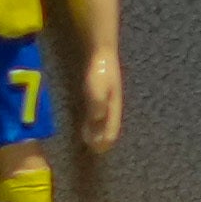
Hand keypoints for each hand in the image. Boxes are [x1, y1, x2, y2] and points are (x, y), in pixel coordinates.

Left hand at [77, 34, 124, 151]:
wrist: (101, 50)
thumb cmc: (100, 70)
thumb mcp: (98, 87)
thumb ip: (97, 104)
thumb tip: (96, 121)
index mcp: (114, 106)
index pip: (112, 129)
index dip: (107, 140)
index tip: (99, 151)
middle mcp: (112, 105)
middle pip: (109, 127)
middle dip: (103, 138)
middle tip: (94, 150)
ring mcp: (106, 99)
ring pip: (103, 121)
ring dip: (98, 131)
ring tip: (89, 141)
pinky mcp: (99, 94)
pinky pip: (97, 113)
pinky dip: (92, 122)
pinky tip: (86, 123)